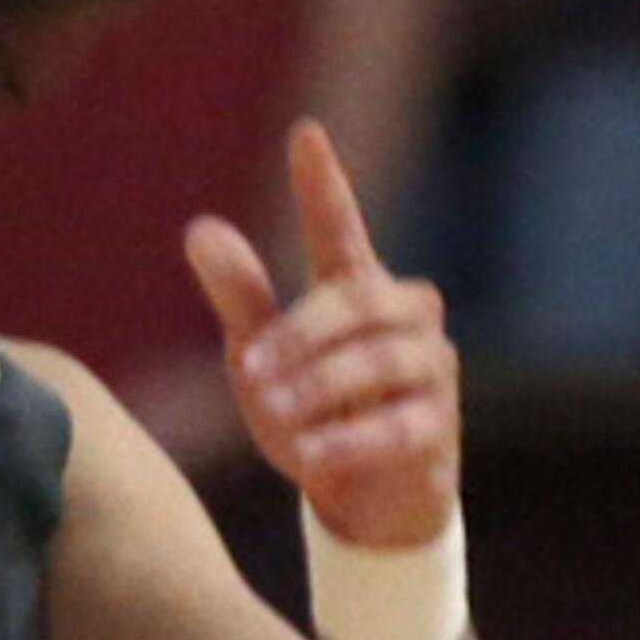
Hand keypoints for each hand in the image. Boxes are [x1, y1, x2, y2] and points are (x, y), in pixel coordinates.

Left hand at [183, 120, 457, 552]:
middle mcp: (403, 315)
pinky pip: (401, 425)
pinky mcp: (439, 426)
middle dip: (303, 333)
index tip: (304, 132)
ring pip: (382, 358)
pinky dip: (352, 440)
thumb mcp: (261, 359)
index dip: (323, 182)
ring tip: (276, 413)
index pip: (340, 225)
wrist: (366, 507)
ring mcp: (429, 368)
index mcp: (355, 287)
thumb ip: (240, 296)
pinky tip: (311, 458)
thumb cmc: (312, 415)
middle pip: (358, 299)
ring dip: (323, 385)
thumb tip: (199, 227)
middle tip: (253, 367)